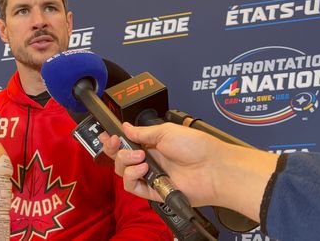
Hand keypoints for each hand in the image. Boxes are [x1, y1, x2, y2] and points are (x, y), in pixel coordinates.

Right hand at [104, 122, 277, 220]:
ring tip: (141, 157)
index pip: (126, 142)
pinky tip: (143, 169)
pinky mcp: (153, 191)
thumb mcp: (166, 131)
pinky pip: (132, 187)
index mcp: (152, 143)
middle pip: (120, 157)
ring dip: (126, 161)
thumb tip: (125, 127)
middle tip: (117, 143)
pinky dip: (132, 176)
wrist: (212, 169)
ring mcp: (150, 175)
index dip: (114, 140)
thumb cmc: (197, 147)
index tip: (107, 135)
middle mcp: (149, 159)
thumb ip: (142, 132)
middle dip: (114, 149)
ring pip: (122, 171)